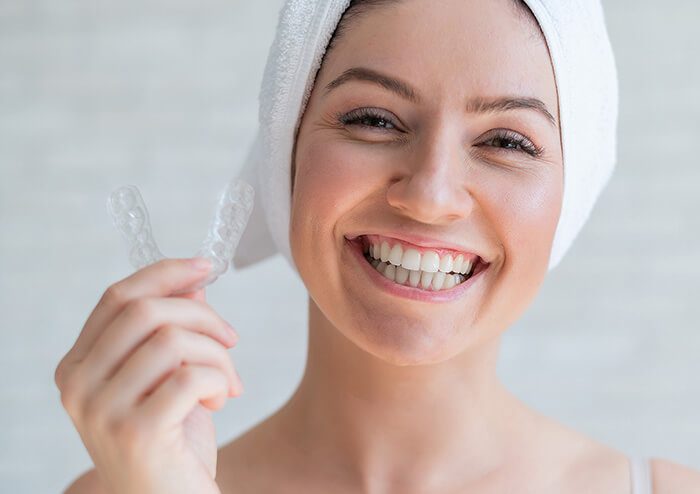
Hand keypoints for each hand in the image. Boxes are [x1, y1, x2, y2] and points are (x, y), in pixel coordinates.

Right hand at [55, 258, 242, 493]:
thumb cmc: (170, 441)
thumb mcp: (168, 376)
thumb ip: (171, 329)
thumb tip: (193, 283)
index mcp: (78, 365)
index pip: (118, 297)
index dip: (165, 274)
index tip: (205, 266)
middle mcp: (78, 385)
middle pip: (146, 310)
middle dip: (203, 317)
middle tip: (231, 340)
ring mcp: (102, 410)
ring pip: (173, 339)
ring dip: (217, 356)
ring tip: (225, 384)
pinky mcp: (136, 432)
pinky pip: (192, 376)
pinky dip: (219, 381)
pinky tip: (220, 403)